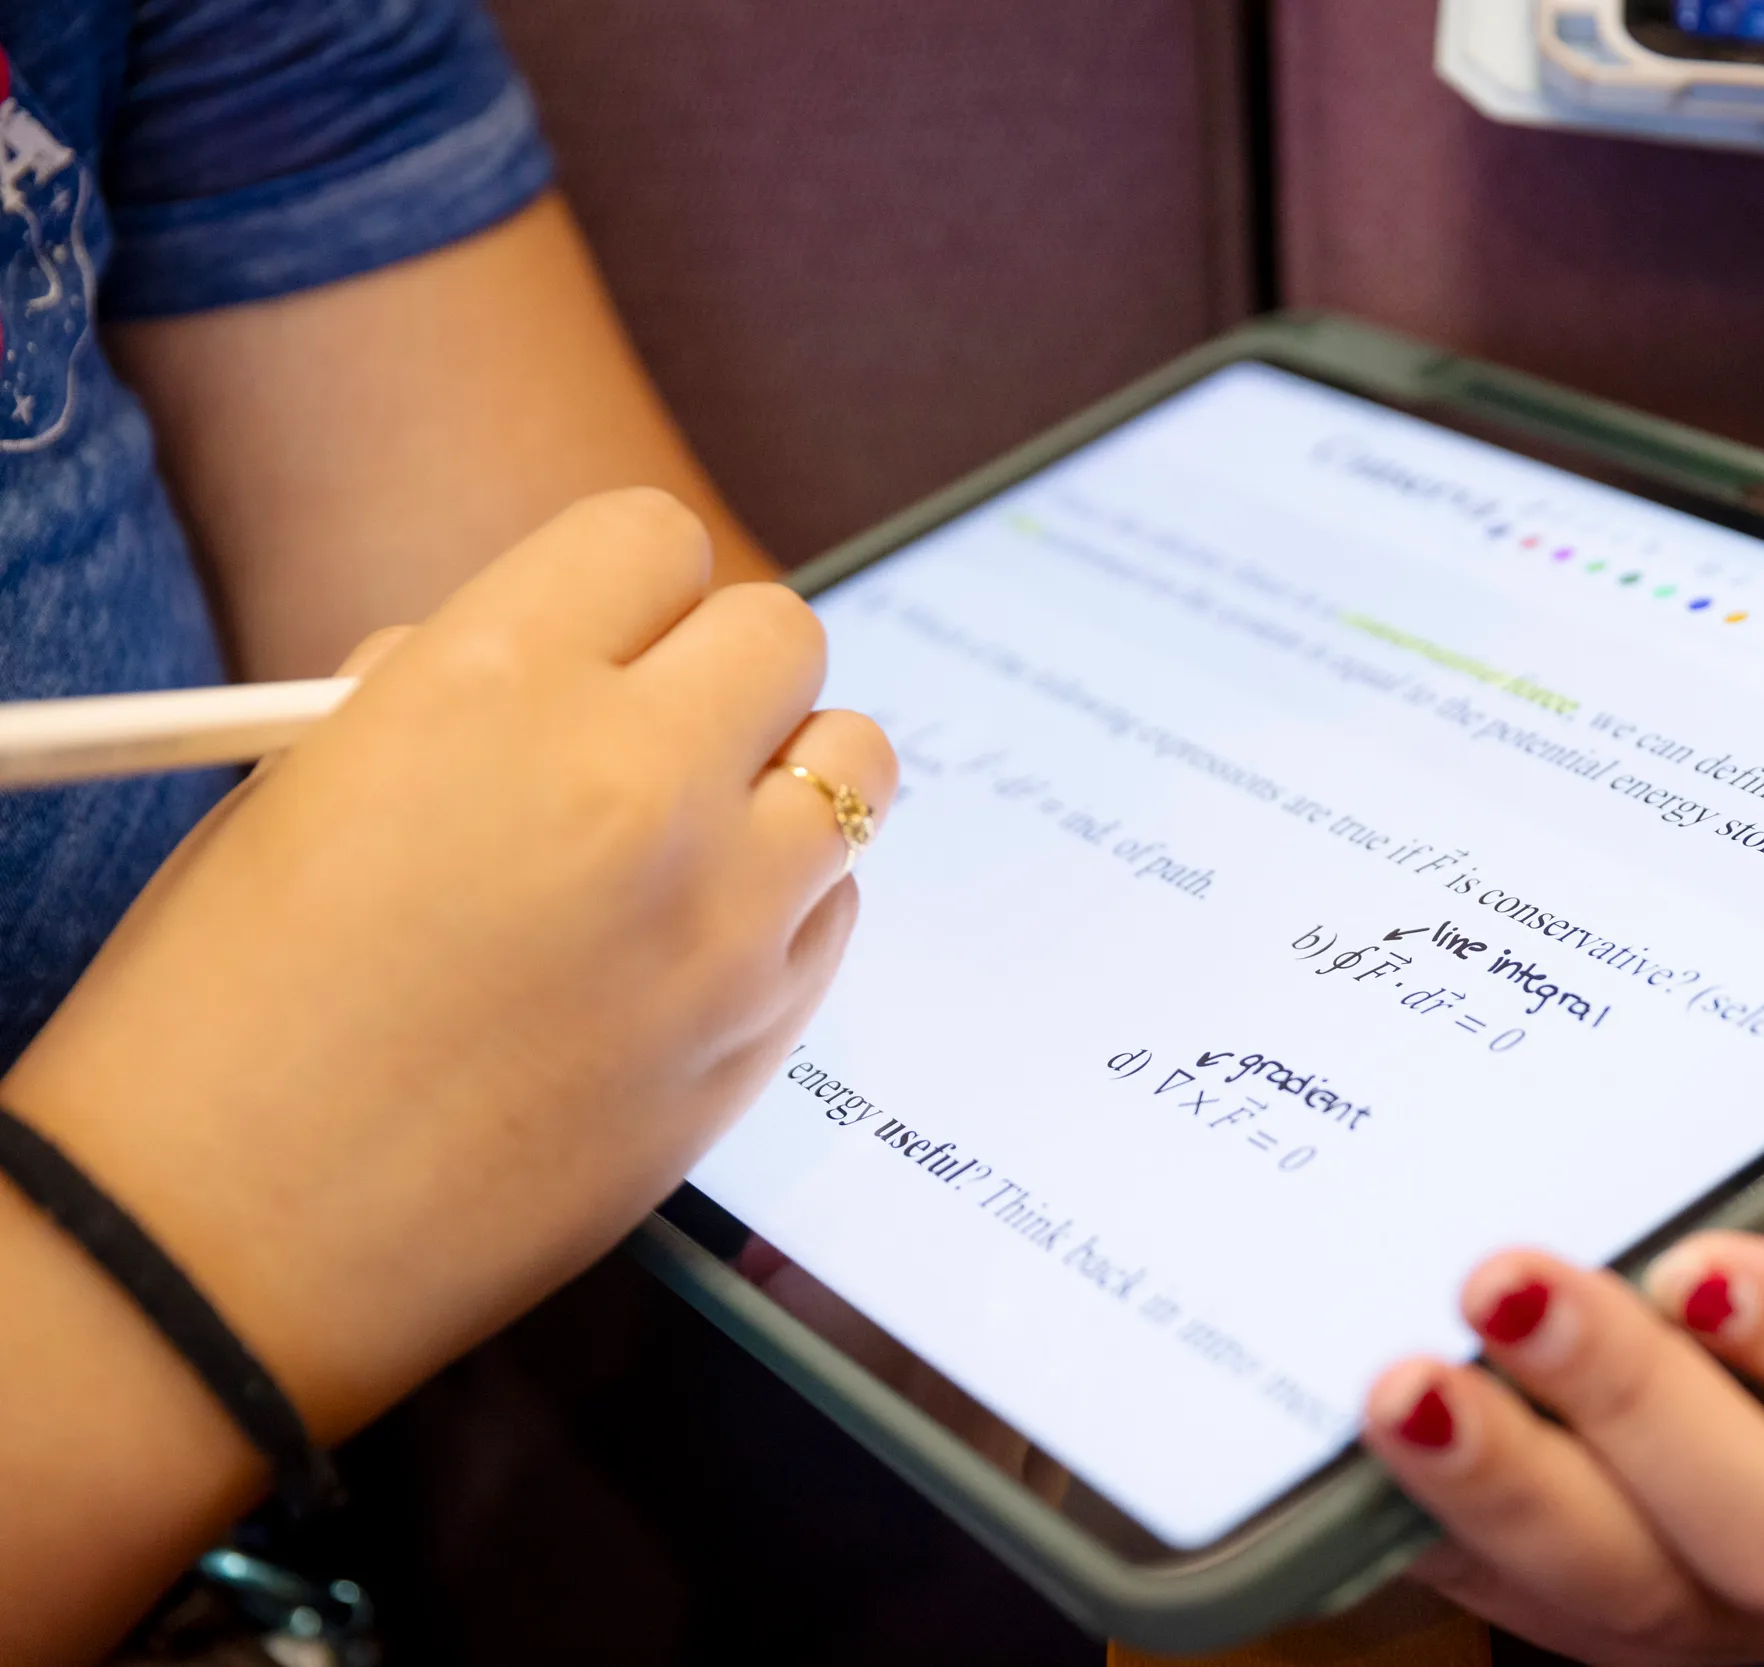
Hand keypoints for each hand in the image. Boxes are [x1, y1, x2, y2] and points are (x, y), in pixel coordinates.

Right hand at [2, 488, 894, 1440]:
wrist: (218, 1249)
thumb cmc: (221, 1008)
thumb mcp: (305, 780)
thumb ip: (463, 688)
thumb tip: (577, 657)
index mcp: (490, 685)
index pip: (652, 537)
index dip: (626, 588)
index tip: (609, 635)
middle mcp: (631, 782)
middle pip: (782, 636)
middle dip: (721, 670)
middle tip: (659, 731)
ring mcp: (717, 918)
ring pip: (855, 764)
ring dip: (789, 776)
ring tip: (703, 828)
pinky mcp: (759, 1036)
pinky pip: (837, 906)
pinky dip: (787, 903)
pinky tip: (691, 945)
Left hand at [1362, 1052, 1763, 1664]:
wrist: (1677, 1215)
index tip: (1717, 1262)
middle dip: (1643, 1422)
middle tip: (1521, 1281)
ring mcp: (1675, 1580)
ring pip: (1613, 1596)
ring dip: (1504, 1491)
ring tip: (1403, 1380)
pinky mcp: (1535, 1579)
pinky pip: (1478, 1588)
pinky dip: (1414, 1519)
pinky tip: (1347, 1427)